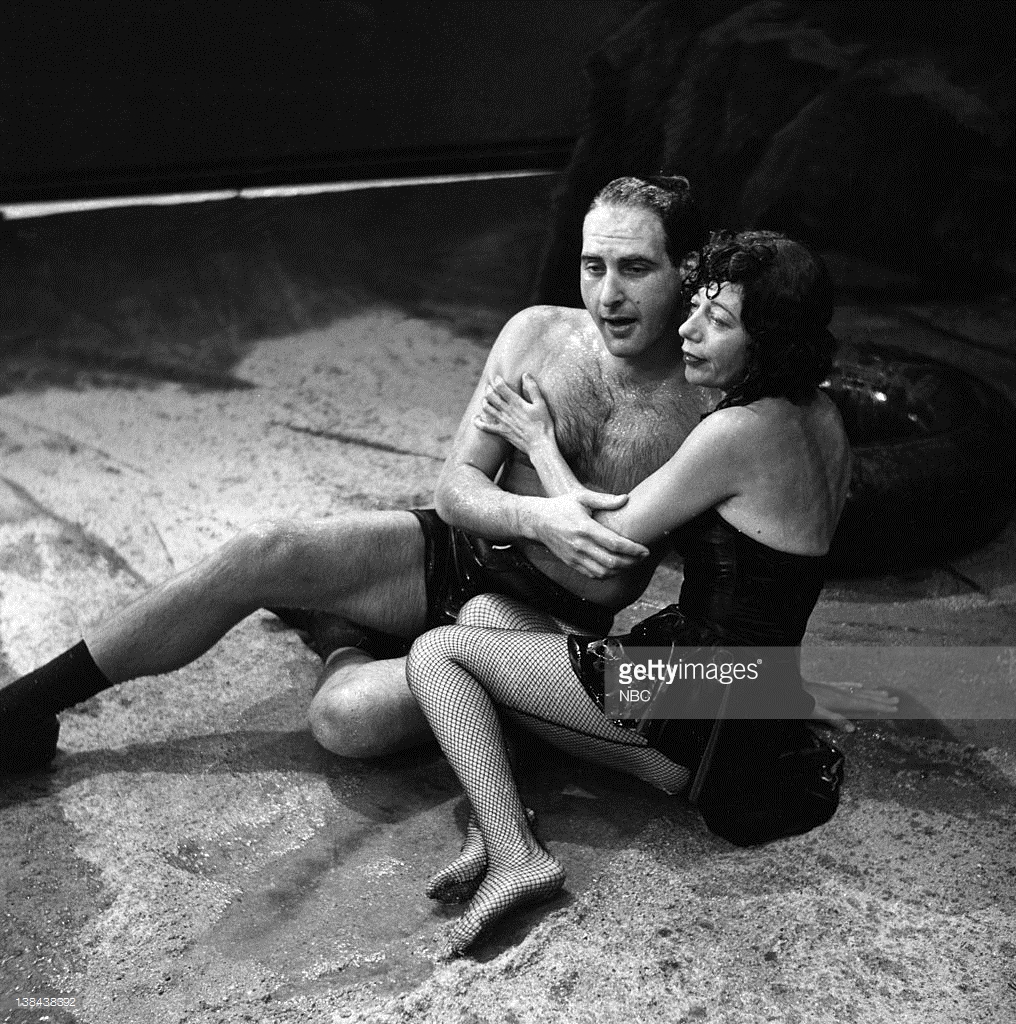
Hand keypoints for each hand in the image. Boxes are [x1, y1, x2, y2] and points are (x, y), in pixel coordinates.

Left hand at [474, 374, 553, 457]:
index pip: (501, 387)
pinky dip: (478, 422)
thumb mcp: (541, 404)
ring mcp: (503, 422)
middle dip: (488, 389)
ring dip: (484, 401)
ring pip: (487, 408)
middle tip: (489, 386)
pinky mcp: (501, 431)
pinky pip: (485, 427)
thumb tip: (525, 375)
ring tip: (485, 398)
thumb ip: (533, 388)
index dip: (497, 381)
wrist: (540, 445)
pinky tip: (475, 418)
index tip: (497, 378)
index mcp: (517, 403)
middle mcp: (507, 411)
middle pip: (491, 396)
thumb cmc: (543, 424)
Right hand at [533, 491, 649, 578]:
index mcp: (585, 528)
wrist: (537, 521)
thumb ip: (604, 500)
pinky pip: (593, 575)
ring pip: (603, 572)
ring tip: (632, 563)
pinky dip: (608, 575)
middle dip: (631, 562)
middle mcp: (580, 545)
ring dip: (621, 570)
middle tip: (643, 557)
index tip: (644, 550)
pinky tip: (616, 568)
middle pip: (611, 562)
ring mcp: (575, 557)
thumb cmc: (561, 506)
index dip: (632, 549)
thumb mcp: (581, 497)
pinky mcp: (571, 563)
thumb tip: (626, 499)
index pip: (614, 543)